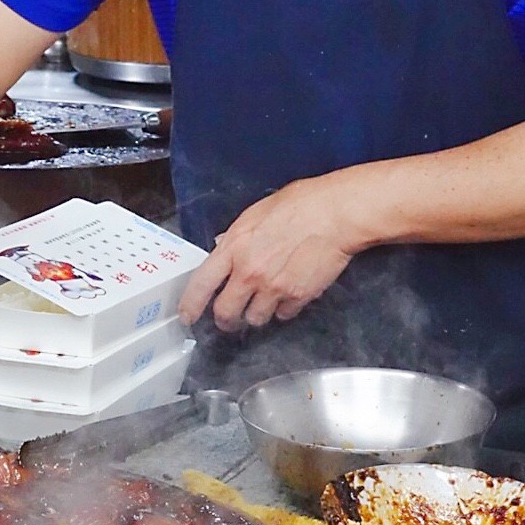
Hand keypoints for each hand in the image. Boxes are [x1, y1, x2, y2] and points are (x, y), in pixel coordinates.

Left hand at [177, 176, 370, 330]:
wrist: (337, 213)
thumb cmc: (300, 204)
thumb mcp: (255, 214)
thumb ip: (236, 237)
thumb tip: (224, 249)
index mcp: (234, 248)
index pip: (201, 285)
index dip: (190, 306)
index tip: (187, 316)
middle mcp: (249, 273)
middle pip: (225, 313)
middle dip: (225, 320)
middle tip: (229, 318)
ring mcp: (273, 288)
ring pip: (254, 319)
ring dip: (256, 315)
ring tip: (264, 302)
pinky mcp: (297, 297)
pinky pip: (283, 315)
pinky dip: (284, 310)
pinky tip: (288, 296)